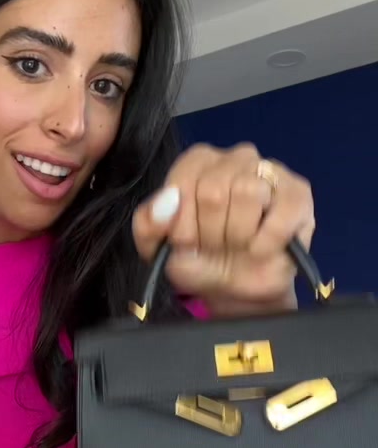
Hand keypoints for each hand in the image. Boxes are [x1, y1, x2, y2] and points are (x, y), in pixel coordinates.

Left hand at [132, 143, 314, 312]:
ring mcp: (270, 172)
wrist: (234, 289)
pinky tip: (261, 250)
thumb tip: (168, 202)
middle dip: (209, 232)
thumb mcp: (158, 247)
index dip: (182, 220)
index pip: (184, 178)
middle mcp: (235, 158)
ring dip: (238, 235)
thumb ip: (148, 223)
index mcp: (199, 162)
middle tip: (215, 246)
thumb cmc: (197, 258)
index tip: (186, 240)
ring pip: (248, 192)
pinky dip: (266, 242)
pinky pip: (281, 214)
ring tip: (239, 246)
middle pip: (214, 188)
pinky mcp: (298, 195)